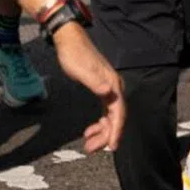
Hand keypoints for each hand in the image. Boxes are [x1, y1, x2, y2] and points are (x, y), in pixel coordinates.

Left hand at [50, 22, 125, 152]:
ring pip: (110, 115)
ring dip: (102, 131)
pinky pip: (105, 111)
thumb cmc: (74, 55)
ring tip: (88, 144)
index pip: (118, 111)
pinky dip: (99, 123)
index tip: (112, 146)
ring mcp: (107, 88)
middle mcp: (113, 87)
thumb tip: (108, 92)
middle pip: (115, 116)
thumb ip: (95, 82)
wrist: (70, 41)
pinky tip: (89, 130)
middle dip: (106, 135)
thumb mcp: (81, 70)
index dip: (116, 129)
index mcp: (111, 83)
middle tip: (91, 149)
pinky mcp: (100, 89)